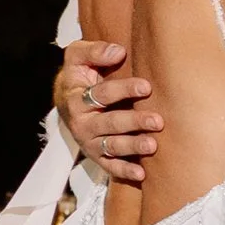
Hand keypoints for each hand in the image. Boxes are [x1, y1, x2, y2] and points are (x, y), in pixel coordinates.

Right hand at [58, 36, 160, 171]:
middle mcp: (81, 123)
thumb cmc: (80, 75)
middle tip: (157, 121)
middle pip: (109, 123)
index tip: (146, 86)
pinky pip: (110, 166)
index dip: (124, 90)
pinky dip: (124, 171)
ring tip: (152, 145)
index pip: (102, 95)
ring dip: (132, 147)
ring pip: (111, 146)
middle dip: (133, 122)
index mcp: (76, 98)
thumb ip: (94, 51)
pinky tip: (141, 173)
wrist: (67, 100)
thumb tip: (118, 51)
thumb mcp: (78, 57)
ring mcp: (89, 142)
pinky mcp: (97, 156)